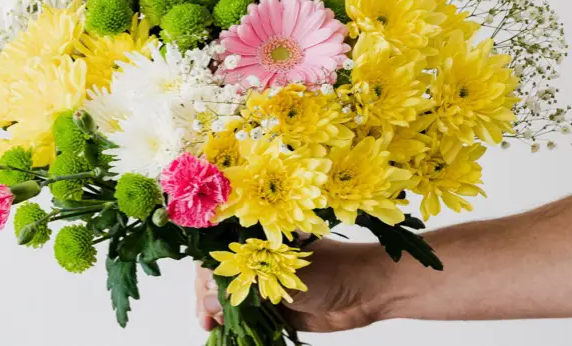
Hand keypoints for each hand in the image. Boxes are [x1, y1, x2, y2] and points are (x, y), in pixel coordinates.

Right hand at [195, 238, 392, 332]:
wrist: (368, 291)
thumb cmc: (331, 269)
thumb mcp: (284, 275)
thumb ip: (246, 285)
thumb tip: (211, 301)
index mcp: (259, 239)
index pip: (219, 251)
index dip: (205, 272)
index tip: (203, 293)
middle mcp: (259, 259)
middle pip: (220, 276)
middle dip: (209, 297)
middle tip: (208, 318)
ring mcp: (266, 283)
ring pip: (231, 298)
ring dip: (219, 313)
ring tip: (213, 327)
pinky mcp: (276, 307)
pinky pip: (249, 316)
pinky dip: (236, 325)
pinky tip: (224, 332)